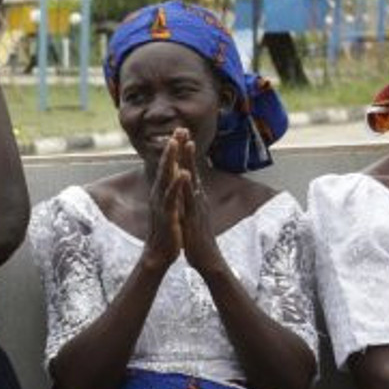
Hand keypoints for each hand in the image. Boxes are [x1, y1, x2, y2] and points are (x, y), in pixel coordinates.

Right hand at [142, 130, 186, 269]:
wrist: (159, 254)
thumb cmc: (167, 230)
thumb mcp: (170, 207)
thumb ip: (171, 192)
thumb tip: (174, 178)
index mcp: (163, 191)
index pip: (168, 166)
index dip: (174, 149)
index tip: (180, 132)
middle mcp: (160, 194)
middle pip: (165, 166)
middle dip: (172, 147)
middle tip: (178, 129)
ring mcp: (162, 203)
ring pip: (166, 177)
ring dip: (171, 159)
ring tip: (175, 143)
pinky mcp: (168, 214)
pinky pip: (172, 197)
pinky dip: (177, 184)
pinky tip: (184, 173)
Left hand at [176, 136, 226, 273]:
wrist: (207, 259)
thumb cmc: (198, 239)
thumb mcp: (193, 216)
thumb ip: (191, 203)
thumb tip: (189, 192)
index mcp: (195, 197)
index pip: (190, 171)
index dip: (185, 154)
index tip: (180, 136)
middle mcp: (198, 198)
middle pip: (193, 169)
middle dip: (188, 149)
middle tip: (184, 129)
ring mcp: (197, 206)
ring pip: (193, 180)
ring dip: (190, 162)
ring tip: (187, 143)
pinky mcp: (195, 217)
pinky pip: (190, 200)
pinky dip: (187, 187)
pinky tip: (184, 175)